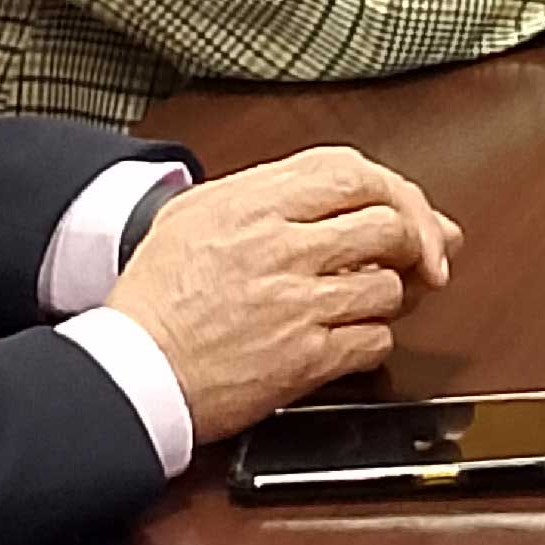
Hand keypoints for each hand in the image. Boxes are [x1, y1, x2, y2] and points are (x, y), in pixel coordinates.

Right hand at [104, 146, 461, 444]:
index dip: (392, 188)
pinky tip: (351, 339)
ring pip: (390, 285)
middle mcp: (280, 247)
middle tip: (414, 256)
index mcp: (254, 204)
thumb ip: (266, 191)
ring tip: (365, 300)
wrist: (130, 373)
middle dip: (413, 240)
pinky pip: (374, 341)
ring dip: (391, 296)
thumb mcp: (195, 216)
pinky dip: (373, 341)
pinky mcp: (304, 359)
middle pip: (388, 223)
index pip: (352, 170)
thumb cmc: (155, 300)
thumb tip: (338, 187)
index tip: (400, 209)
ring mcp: (296, 303)